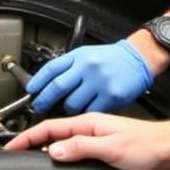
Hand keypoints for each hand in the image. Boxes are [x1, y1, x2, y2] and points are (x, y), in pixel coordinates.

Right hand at [6, 112, 169, 169]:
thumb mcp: (110, 148)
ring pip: (60, 142)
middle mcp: (88, 128)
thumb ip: (80, 148)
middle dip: (29, 142)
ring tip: (28, 159)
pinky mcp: (100, 148)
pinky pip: (72, 150)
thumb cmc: (146, 145)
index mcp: (87, 123)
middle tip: (14, 154)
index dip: (27, 137)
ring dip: (43, 149)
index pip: (49, 128)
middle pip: (51, 134)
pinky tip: (57, 163)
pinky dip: (59, 156)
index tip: (11, 145)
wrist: (167, 150)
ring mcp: (93, 138)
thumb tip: (53, 151)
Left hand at [26, 39, 152, 112]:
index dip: (38, 82)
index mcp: (80, 56)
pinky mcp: (112, 96)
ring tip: (70, 107)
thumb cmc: (111, 58)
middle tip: (39, 107)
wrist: (138, 58)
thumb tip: (46, 84)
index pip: (51, 69)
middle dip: (44, 100)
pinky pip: (91, 112)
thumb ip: (69, 67)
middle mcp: (88, 67)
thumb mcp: (87, 54)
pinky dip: (85, 114)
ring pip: (73, 103)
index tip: (31, 91)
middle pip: (57, 87)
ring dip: (67, 109)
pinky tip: (86, 111)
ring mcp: (100, 82)